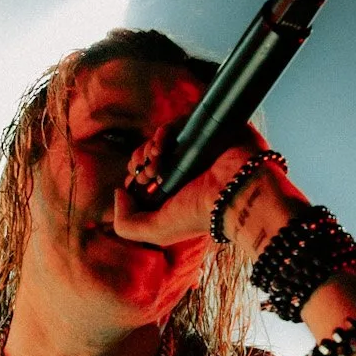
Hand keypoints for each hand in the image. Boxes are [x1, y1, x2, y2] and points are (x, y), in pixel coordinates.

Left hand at [112, 124, 273, 249]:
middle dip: (139, 162)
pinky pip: (174, 124)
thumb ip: (126, 224)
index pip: (144, 175)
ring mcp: (193, 148)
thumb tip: (118, 193)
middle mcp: (184, 168)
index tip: (138, 184)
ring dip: (148, 148)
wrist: (236, 193)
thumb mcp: (156, 231)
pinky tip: (163, 147)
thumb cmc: (200, 215)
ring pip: (158, 138)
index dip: (135, 176)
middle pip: (147, 154)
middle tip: (147, 174)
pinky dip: (161, 134)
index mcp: (175, 190)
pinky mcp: (203, 129)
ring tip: (156, 161)